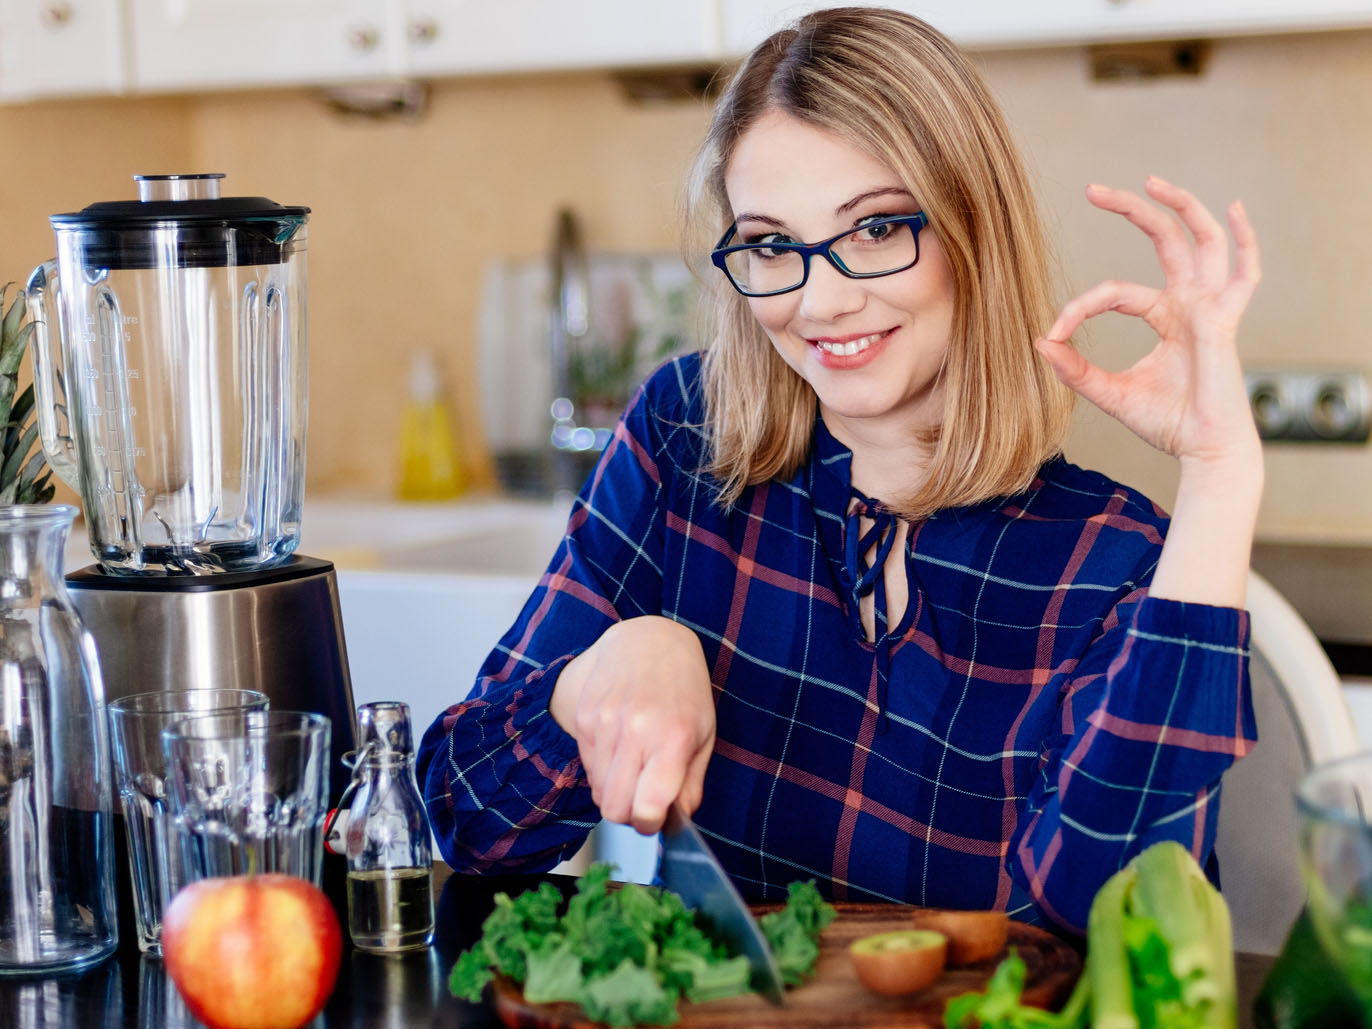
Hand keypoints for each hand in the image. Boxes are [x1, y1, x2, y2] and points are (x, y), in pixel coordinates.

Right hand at [549, 616, 715, 834]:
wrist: (648, 641)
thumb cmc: (684, 691)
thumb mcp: (704, 736)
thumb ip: (691, 786)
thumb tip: (674, 824)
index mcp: (673, 738)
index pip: (647, 808)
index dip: (650, 824)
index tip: (656, 818)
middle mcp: (636, 730)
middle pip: (614, 809)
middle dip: (629, 814)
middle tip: (644, 798)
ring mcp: (605, 723)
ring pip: (598, 792)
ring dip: (616, 791)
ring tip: (635, 764)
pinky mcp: (584, 718)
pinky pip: (587, 768)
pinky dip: (603, 769)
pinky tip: (621, 744)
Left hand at [1037, 177, 1263, 605]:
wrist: (1202, 451)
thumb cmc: (1167, 423)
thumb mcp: (1110, 393)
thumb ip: (1075, 369)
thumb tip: (1038, 342)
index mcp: (1166, 316)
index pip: (1114, 292)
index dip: (1080, 307)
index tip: (1054, 331)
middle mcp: (1190, 304)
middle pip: (1165, 239)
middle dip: (1131, 210)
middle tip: (1093, 189)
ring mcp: (1210, 308)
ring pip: (1202, 241)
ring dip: (1181, 206)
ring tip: (1150, 181)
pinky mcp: (1221, 322)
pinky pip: (1240, 276)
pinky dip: (1244, 241)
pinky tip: (1234, 209)